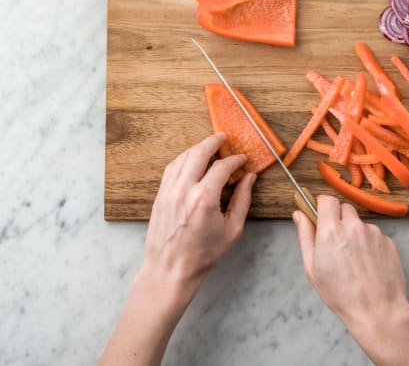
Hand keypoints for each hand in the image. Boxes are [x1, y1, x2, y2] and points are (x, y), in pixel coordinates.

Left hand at [100, 132, 254, 365]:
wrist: (170, 270)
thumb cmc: (202, 255)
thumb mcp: (232, 230)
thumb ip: (242, 200)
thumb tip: (249, 179)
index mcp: (204, 199)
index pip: (222, 167)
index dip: (235, 160)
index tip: (242, 160)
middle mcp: (184, 190)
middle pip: (199, 153)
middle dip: (213, 142)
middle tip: (223, 138)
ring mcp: (168, 191)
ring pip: (182, 157)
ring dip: (197, 148)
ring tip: (209, 146)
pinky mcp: (160, 196)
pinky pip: (171, 168)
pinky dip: (182, 159)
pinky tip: (191, 160)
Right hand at [293, 196, 408, 365]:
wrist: (377, 310)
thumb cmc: (342, 294)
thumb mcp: (312, 268)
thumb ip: (305, 236)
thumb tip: (299, 215)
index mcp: (331, 231)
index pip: (327, 199)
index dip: (322, 205)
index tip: (320, 213)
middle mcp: (353, 226)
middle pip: (344, 208)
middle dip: (338, 219)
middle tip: (335, 242)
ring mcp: (373, 233)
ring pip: (359, 223)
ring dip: (354, 233)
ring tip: (353, 260)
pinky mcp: (387, 241)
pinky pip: (374, 235)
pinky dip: (369, 244)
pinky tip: (367, 264)